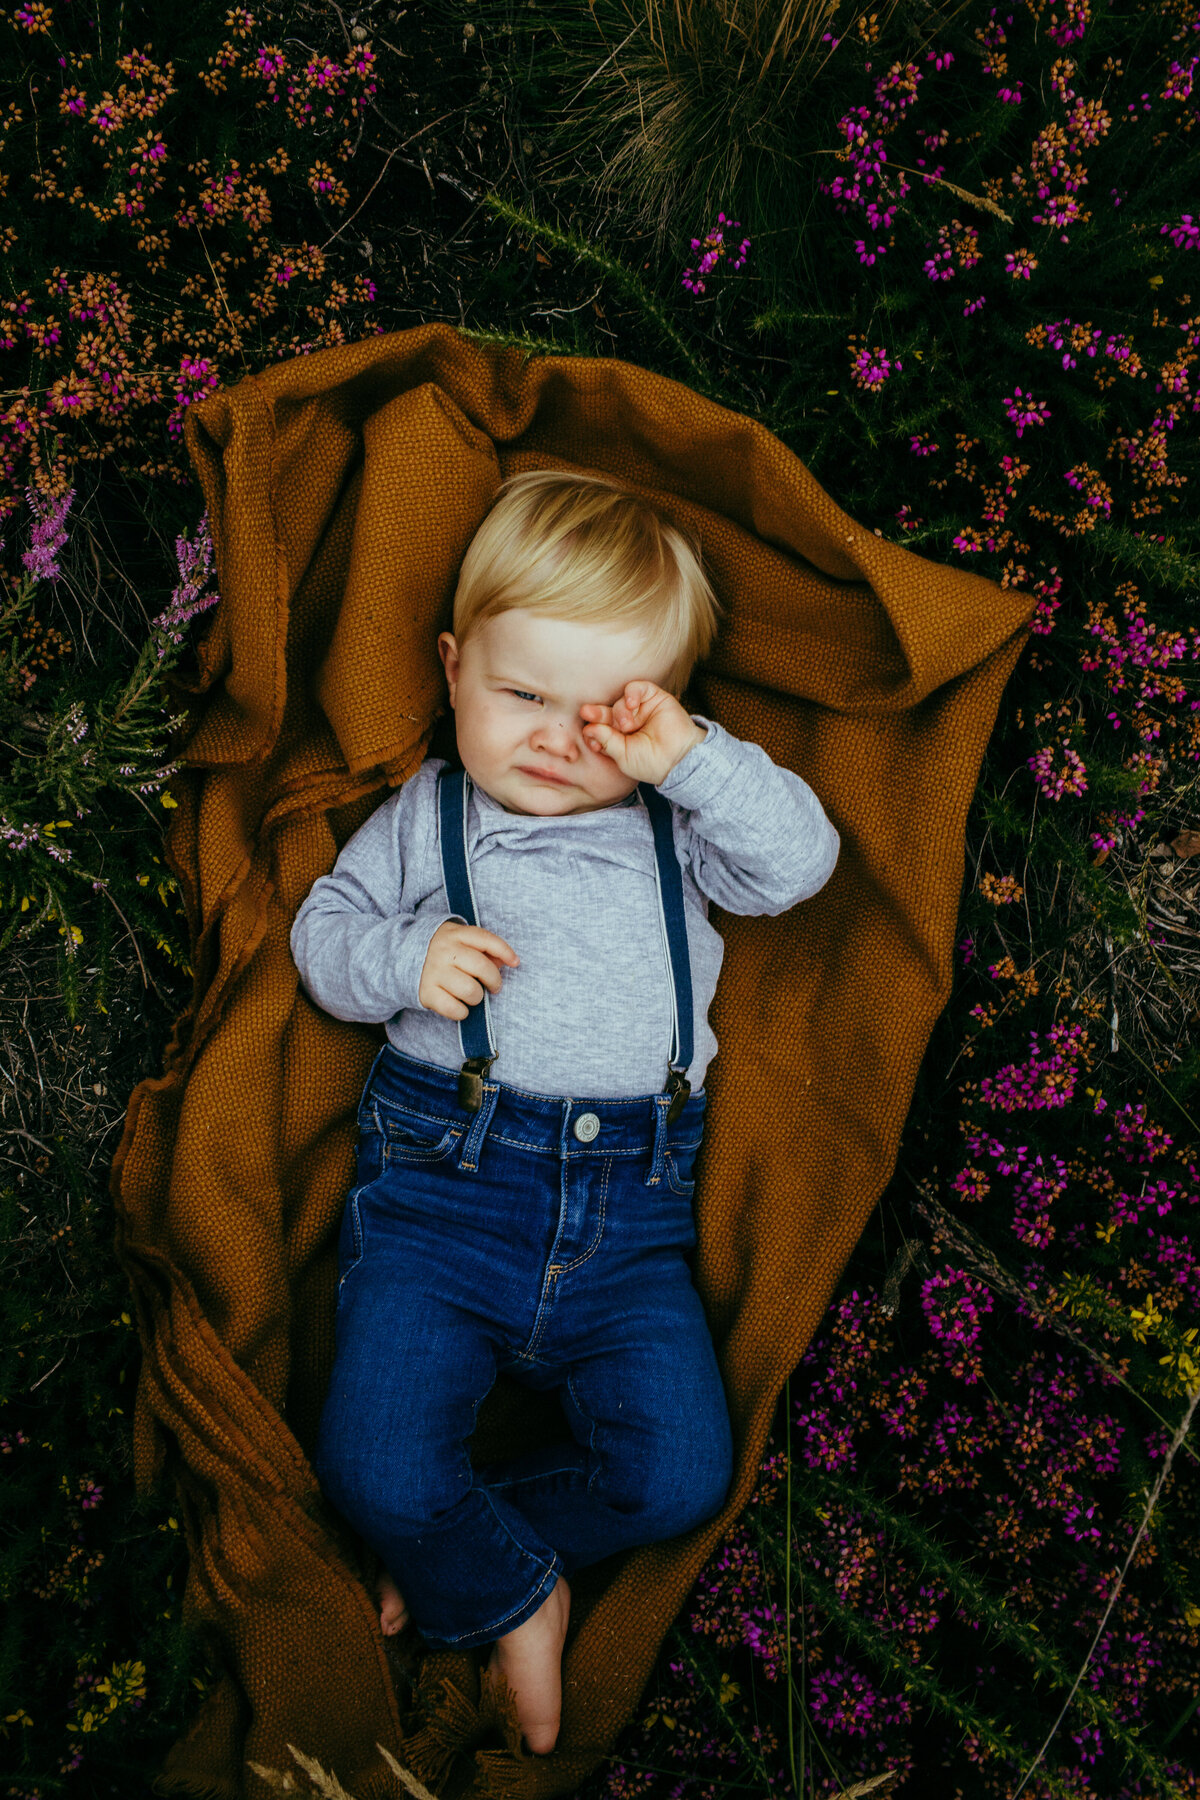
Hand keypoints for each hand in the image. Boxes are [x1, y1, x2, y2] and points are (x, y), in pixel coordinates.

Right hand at [419, 921, 519, 1019]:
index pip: (486, 939)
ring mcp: (433, 971)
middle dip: (494, 981)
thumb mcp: (459, 942)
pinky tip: (459, 1006)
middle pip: (481, 967)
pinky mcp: (426, 992)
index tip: (515, 963)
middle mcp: (444, 951)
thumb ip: (483, 949)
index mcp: (455, 934)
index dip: (505, 951)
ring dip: (477, 998)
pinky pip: (454, 1009)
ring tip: (471, 995)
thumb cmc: (442, 953)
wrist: (400, 958)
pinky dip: (462, 1012)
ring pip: (470, 990)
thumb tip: (506, 961)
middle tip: (494, 987)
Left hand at [580, 682, 705, 785]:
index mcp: (619, 738)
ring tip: (627, 725)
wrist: (679, 759)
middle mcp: (629, 722)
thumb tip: (588, 728)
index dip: (592, 727)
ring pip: (620, 701)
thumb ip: (606, 740)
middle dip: (597, 713)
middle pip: (607, 712)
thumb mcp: (622, 755)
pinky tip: (632, 705)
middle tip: (587, 713)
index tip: (588, 733)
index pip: (599, 727)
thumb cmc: (651, 763)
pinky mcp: (654, 698)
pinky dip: (631, 693)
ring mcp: (641, 710)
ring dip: (619, 711)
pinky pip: (637, 687)